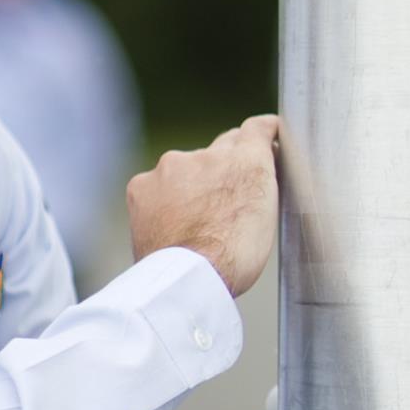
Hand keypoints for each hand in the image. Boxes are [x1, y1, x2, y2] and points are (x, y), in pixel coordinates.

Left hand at [128, 116, 281, 295]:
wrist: (189, 279)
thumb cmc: (234, 258)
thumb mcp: (266, 218)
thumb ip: (259, 186)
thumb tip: (252, 178)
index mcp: (249, 162)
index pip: (255, 130)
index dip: (261, 133)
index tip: (264, 134)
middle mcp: (210, 154)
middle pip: (219, 149)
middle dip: (224, 165)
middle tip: (226, 197)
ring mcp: (173, 166)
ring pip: (184, 169)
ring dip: (190, 185)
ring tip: (194, 222)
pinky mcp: (143, 184)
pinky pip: (155, 185)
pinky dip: (162, 200)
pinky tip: (170, 225)